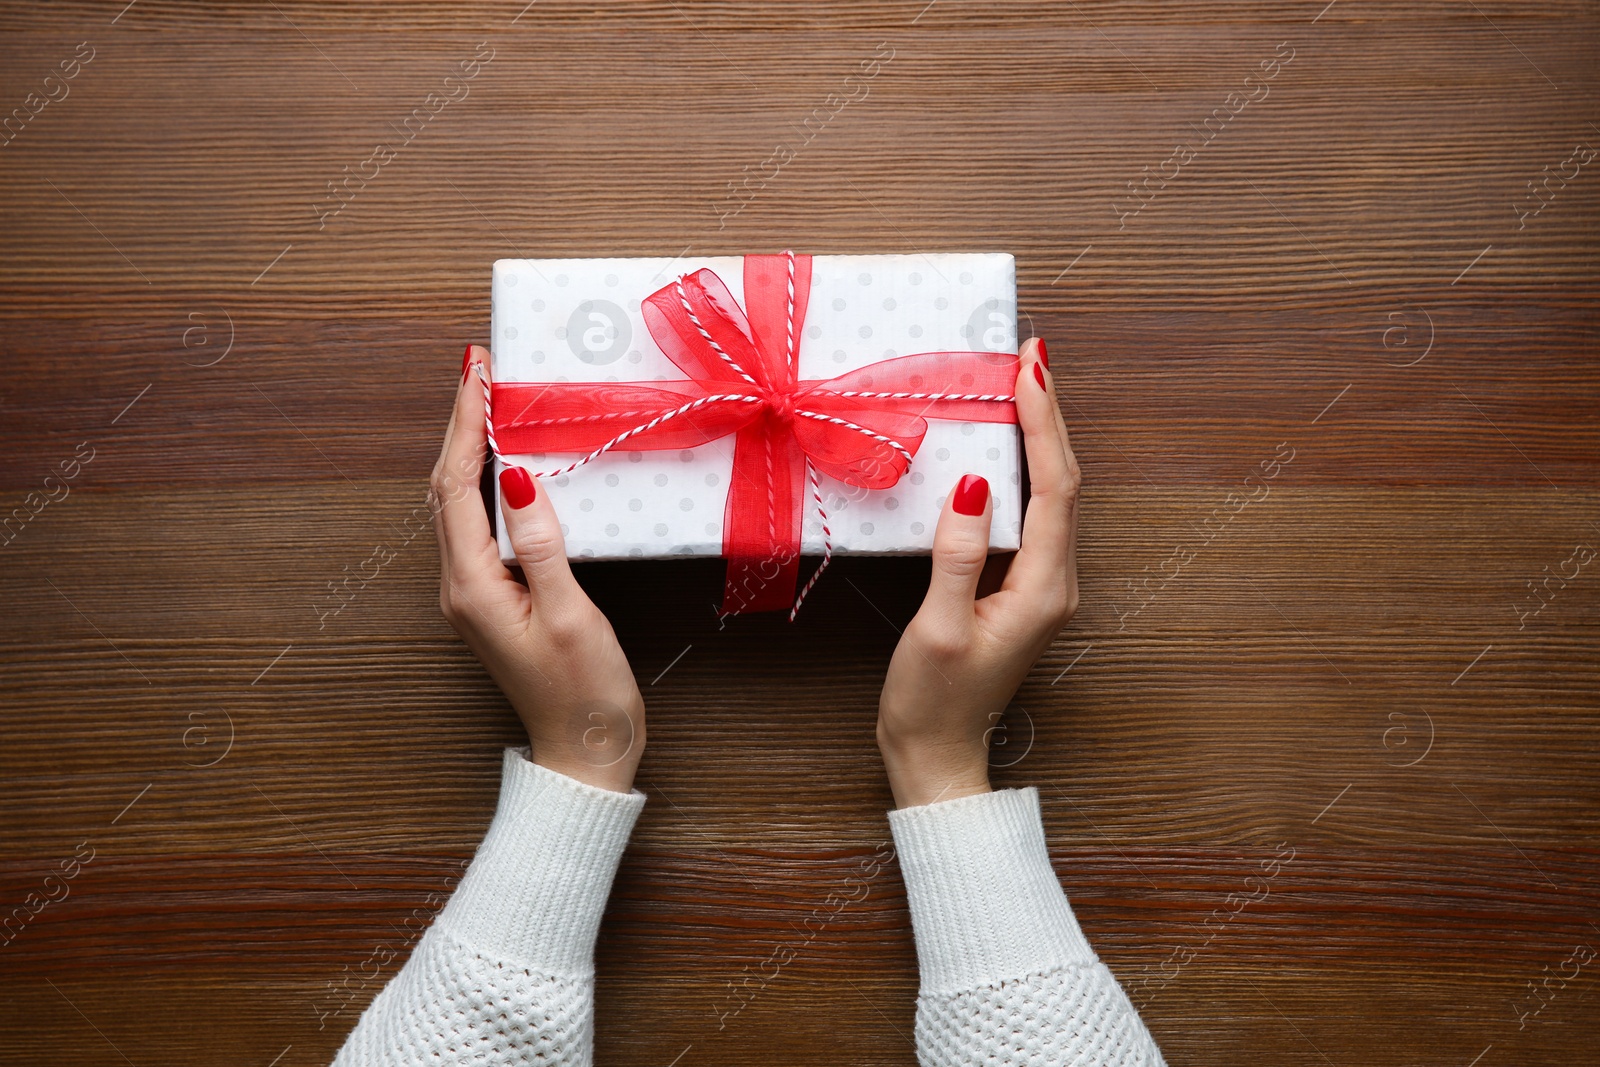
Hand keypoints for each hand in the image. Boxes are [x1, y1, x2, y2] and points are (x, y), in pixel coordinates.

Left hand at [431, 344, 645, 791]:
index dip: (466, 423)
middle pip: (447, 488)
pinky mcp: (493, 599)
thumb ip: (543, 544)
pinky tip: (506, 463)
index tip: (476, 372)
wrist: (584, 753)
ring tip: (488, 400)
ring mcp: (474, 593)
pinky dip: (486, 482)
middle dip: (461, 424)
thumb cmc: (585, 692)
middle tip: (479, 369)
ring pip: (459, 505)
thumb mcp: (571, 615)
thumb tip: (520, 478)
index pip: (458, 485)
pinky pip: (478, 526)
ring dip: (470, 450)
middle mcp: (461, 585)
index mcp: (473, 586)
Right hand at [875, 336, 1079, 807]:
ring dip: (1038, 437)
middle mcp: (1055, 582)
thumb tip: (975, 487)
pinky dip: (1021, 469)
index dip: (1044, 422)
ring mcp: (1041, 586)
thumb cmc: (933, 702)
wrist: (936, 757)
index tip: (1029, 369)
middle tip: (1030, 353)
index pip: (1055, 487)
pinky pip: (1031, 515)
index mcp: (1043, 589)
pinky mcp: (1019, 589)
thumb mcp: (937, 629)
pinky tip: (1003, 447)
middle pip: (1063, 481)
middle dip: (1048, 414)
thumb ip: (958, 557)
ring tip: (1019, 383)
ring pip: (1050, 495)